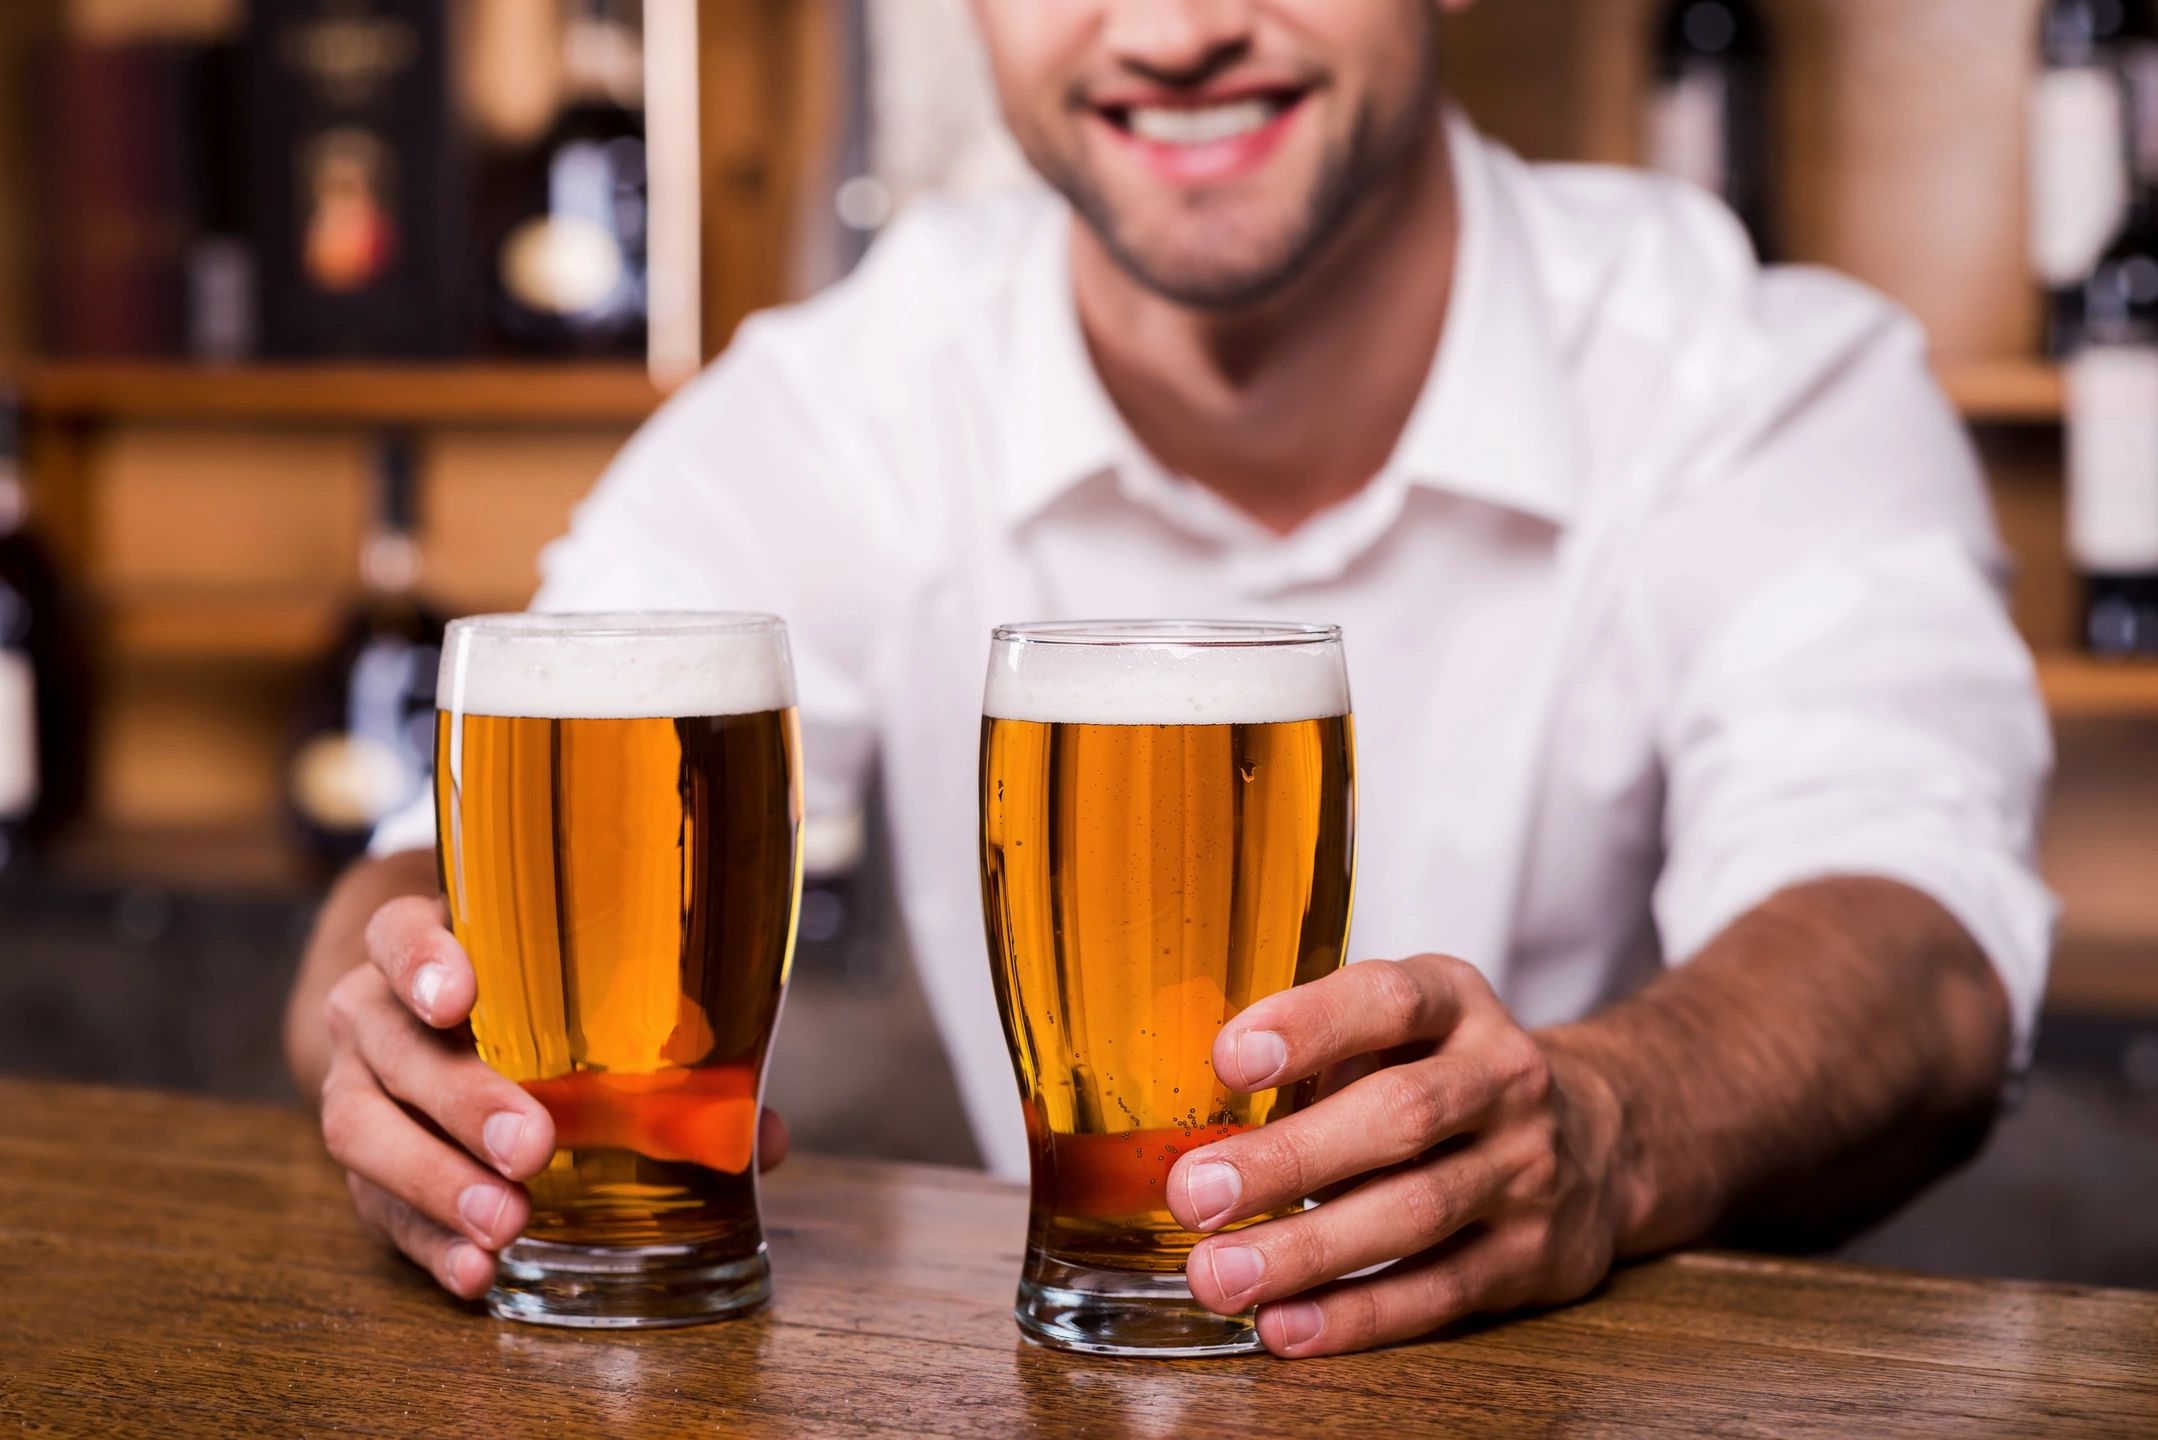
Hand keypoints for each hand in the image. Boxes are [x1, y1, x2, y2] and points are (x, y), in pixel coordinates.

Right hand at [316, 896, 790, 1298]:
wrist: (435, 1023)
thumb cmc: (531, 1003)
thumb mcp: (582, 994)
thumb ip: (668, 1046)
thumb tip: (760, 1135)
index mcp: (425, 947)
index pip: (399, 933)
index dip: (421, 961)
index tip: (461, 997)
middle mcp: (373, 1013)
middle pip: (395, 1047)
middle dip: (463, 1099)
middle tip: (532, 1143)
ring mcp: (354, 1089)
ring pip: (364, 1132)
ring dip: (437, 1182)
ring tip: (506, 1222)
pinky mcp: (360, 1167)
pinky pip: (378, 1208)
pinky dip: (428, 1242)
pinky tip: (477, 1271)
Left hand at [1165, 954, 1626, 1356]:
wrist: (1595, 1138)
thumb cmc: (1446, 1076)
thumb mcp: (1398, 1031)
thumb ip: (1315, 1051)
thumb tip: (1189, 1109)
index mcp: (1456, 1004)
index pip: (1389, 1002)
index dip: (1310, 1026)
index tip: (1229, 1060)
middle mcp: (1503, 1079)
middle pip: (1401, 1117)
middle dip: (1290, 1159)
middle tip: (1195, 1193)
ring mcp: (1526, 1170)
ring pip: (1416, 1213)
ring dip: (1308, 1252)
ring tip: (1220, 1274)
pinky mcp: (1533, 1257)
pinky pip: (1439, 1291)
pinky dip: (1358, 1314)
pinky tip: (1287, 1324)